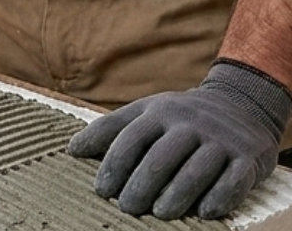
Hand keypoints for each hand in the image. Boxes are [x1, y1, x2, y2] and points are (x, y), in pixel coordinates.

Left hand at [67, 60, 290, 219]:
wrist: (238, 105)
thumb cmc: (179, 118)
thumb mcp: (146, 113)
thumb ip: (111, 130)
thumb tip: (72, 150)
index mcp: (158, 112)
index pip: (130, 136)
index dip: (113, 163)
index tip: (101, 189)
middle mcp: (187, 122)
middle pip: (160, 156)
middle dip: (140, 184)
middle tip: (126, 207)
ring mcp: (219, 138)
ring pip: (195, 170)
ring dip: (176, 195)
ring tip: (159, 214)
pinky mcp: (246, 156)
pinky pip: (232, 180)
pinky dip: (218, 197)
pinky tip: (204, 213)